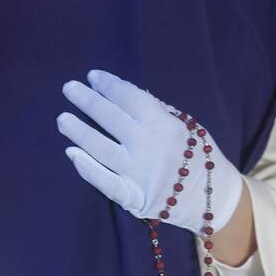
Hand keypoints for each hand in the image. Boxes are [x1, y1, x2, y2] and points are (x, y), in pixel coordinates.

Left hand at [57, 70, 243, 234]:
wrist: (212, 198)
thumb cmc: (196, 156)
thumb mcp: (185, 125)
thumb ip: (157, 110)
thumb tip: (125, 93)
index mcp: (163, 123)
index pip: (129, 97)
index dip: (108, 85)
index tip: (92, 76)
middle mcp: (148, 145)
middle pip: (110, 118)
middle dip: (87, 100)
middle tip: (68, 88)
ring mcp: (138, 172)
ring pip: (100, 147)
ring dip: (78, 131)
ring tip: (63, 119)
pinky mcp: (132, 196)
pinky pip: (105, 181)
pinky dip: (87, 168)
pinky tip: (71, 153)